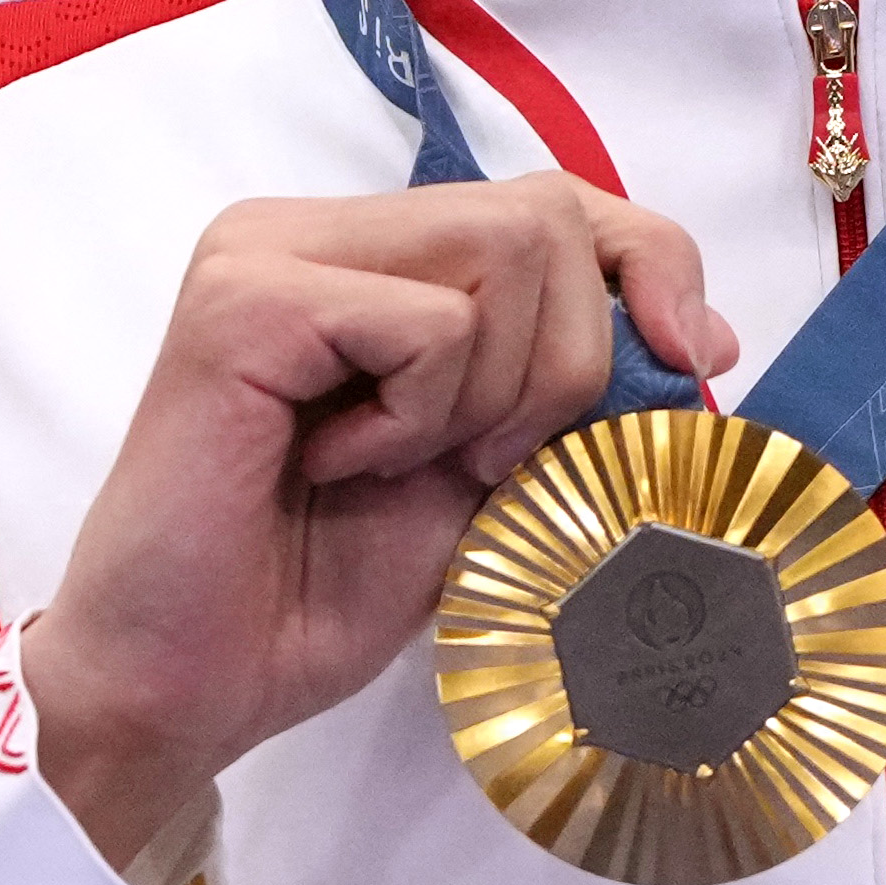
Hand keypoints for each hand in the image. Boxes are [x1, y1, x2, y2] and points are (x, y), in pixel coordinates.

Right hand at [15, 174, 734, 867]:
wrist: (184, 687)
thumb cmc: (312, 591)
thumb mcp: (485, 472)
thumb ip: (563, 390)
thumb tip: (701, 337)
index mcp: (364, 254)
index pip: (555, 198)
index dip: (649, 263)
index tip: (695, 359)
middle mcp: (309, 229)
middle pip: (545, 215)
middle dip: (562, 362)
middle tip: (472, 466)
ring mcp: (266, 253)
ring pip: (507, 247)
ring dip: (493, 393)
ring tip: (395, 466)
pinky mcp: (243, 301)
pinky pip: (430, 323)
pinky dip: (419, 417)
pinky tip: (336, 466)